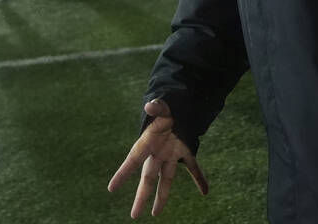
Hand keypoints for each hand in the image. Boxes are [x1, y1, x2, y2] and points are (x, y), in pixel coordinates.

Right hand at [108, 99, 207, 217]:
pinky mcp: (184, 150)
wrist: (176, 105)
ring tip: (155, 212)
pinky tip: (205, 190)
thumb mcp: (163, 106)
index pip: (133, 159)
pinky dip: (199, 178)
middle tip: (134, 215)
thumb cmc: (166, 107)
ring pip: (166, 178)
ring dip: (162, 195)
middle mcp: (157, 151)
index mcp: (148, 141)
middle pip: (148, 177)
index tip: (111, 188)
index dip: (123, 173)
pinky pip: (192, 166)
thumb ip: (158, 107)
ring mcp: (171, 153)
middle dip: (142, 196)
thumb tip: (150, 105)